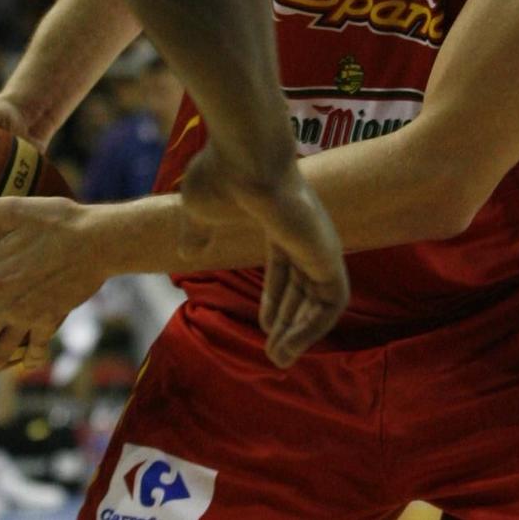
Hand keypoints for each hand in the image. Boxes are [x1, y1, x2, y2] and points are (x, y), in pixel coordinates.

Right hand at [177, 147, 348, 368]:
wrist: (245, 159)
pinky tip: (290, 346)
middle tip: (275, 356)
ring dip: (302, 332)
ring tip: (280, 360)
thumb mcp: (200, 210)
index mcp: (279, 219)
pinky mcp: (327, 253)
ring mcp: (318, 242)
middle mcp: (304, 231)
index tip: (266, 327)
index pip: (287, 266)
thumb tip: (186, 250)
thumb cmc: (222, 176)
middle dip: (291, 322)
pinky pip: (331, 301)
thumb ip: (196, 231)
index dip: (277, 298)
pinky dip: (314, 327)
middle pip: (305, 286)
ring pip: (321, 299)